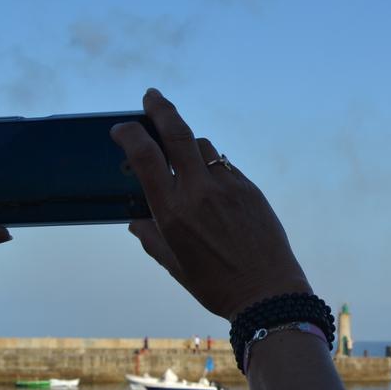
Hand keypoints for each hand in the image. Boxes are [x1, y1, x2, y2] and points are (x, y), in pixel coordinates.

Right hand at [111, 88, 310, 319]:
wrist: (268, 293)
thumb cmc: (216, 285)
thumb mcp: (175, 266)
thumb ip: (151, 239)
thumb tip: (136, 221)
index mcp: (173, 212)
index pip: (145, 155)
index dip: (130, 134)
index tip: (122, 128)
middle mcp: (200, 192)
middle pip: (178, 132)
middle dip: (161, 108)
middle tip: (151, 96)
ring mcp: (229, 187)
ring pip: (204, 146)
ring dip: (189, 142)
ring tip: (181, 151)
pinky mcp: (251, 189)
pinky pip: (226, 166)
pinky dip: (213, 167)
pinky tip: (210, 183)